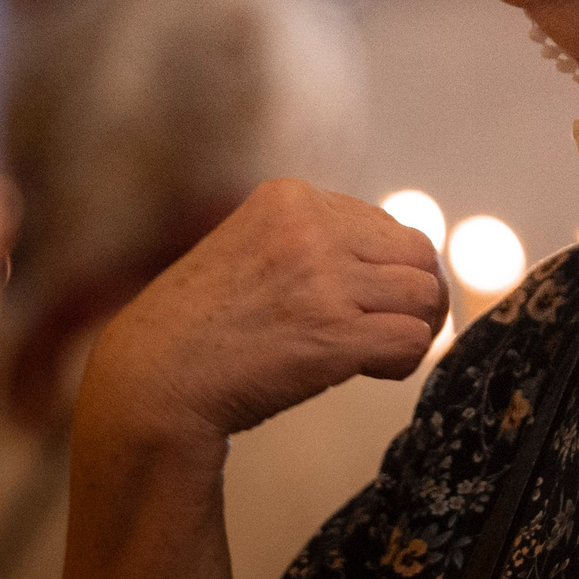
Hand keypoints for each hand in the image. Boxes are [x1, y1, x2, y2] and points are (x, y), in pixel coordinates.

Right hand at [72, 179, 448, 450]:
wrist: (153, 379)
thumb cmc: (201, 325)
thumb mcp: (251, 247)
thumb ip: (311, 238)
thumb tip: (393, 256)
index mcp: (290, 199)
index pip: (386, 225)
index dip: (386, 271)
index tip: (364, 303)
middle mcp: (311, 228)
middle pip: (419, 255)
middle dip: (416, 296)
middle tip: (394, 329)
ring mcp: (324, 280)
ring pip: (425, 295)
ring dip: (414, 328)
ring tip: (380, 352)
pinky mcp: (334, 334)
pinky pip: (412, 340)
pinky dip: (404, 362)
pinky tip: (373, 372)